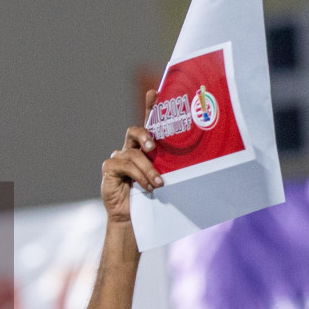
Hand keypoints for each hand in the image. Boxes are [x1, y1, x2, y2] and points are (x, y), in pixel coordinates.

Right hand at [100, 89, 162, 225]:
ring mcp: (118, 157)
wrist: (133, 217)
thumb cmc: (152, 195)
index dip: (150, 106)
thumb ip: (170, 163)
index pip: (148, 122)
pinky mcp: (109, 167)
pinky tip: (146, 187)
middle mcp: (130, 148)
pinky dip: (138, 176)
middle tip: (154, 147)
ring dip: (148, 169)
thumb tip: (198, 156)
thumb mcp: (165, 175)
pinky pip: (125, 165)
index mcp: (144, 147)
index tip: (155, 92)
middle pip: (134, 131)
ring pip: (134, 154)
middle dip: (145, 135)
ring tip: (158, 184)